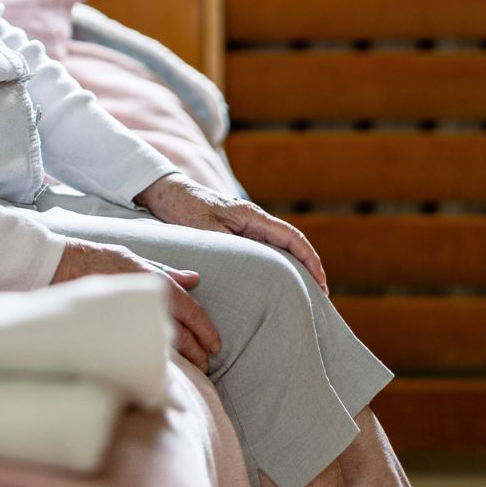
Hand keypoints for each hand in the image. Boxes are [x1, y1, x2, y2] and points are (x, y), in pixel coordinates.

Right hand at [51, 238, 220, 370]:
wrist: (58, 265)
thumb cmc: (97, 259)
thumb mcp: (136, 259)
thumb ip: (167, 273)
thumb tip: (195, 279)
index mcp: (156, 283)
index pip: (191, 311)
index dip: (206, 331)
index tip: (215, 346)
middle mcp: (146, 302)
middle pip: (182, 335)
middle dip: (198, 353)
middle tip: (207, 366)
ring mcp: (129, 318)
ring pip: (164, 347)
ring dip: (182, 363)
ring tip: (192, 374)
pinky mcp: (113, 332)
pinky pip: (140, 351)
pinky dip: (155, 362)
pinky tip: (161, 371)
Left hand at [135, 174, 328, 294]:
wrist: (164, 191)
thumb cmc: (182, 207)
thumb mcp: (204, 228)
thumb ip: (227, 245)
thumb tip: (251, 266)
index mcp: (252, 216)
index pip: (292, 238)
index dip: (311, 260)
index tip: (321, 284)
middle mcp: (253, 220)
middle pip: (291, 244)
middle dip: (308, 267)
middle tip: (319, 295)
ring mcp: (245, 226)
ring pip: (278, 247)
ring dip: (293, 267)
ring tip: (303, 292)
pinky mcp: (235, 232)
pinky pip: (263, 249)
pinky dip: (275, 264)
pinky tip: (274, 280)